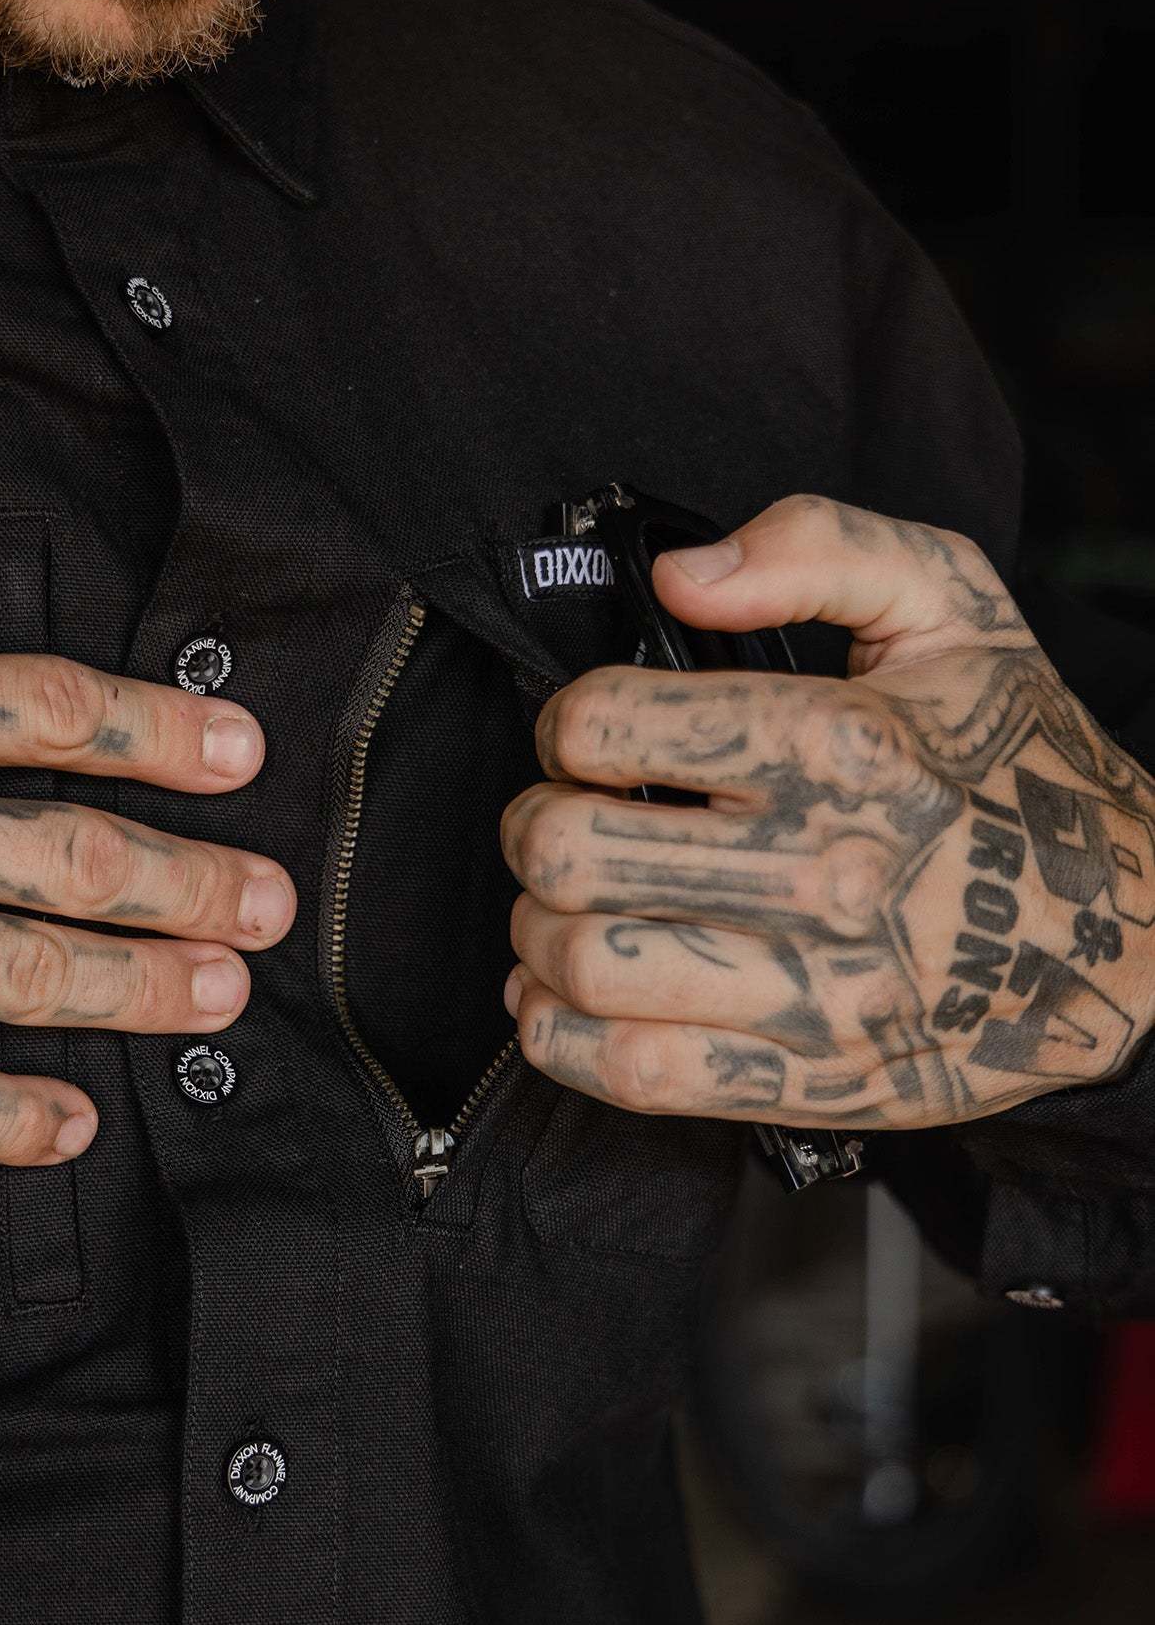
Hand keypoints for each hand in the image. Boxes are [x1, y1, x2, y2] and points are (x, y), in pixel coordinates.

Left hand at [501, 493, 1154, 1130]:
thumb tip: (680, 574)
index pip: (603, 723)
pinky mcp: (809, 1080)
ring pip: (584, 965)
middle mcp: (825, 868)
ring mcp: (817, 986)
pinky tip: (558, 1001)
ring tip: (558, 912)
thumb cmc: (1020, 765)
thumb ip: (821, 544)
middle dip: (530, 828)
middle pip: (568, 849)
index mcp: (844, 743)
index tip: (585, 738)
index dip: (564, 724)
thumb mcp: (956, 609)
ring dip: (534, 936)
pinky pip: (629, 1072)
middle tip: (552, 823)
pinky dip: (557, 1038)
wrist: (1131, 939)